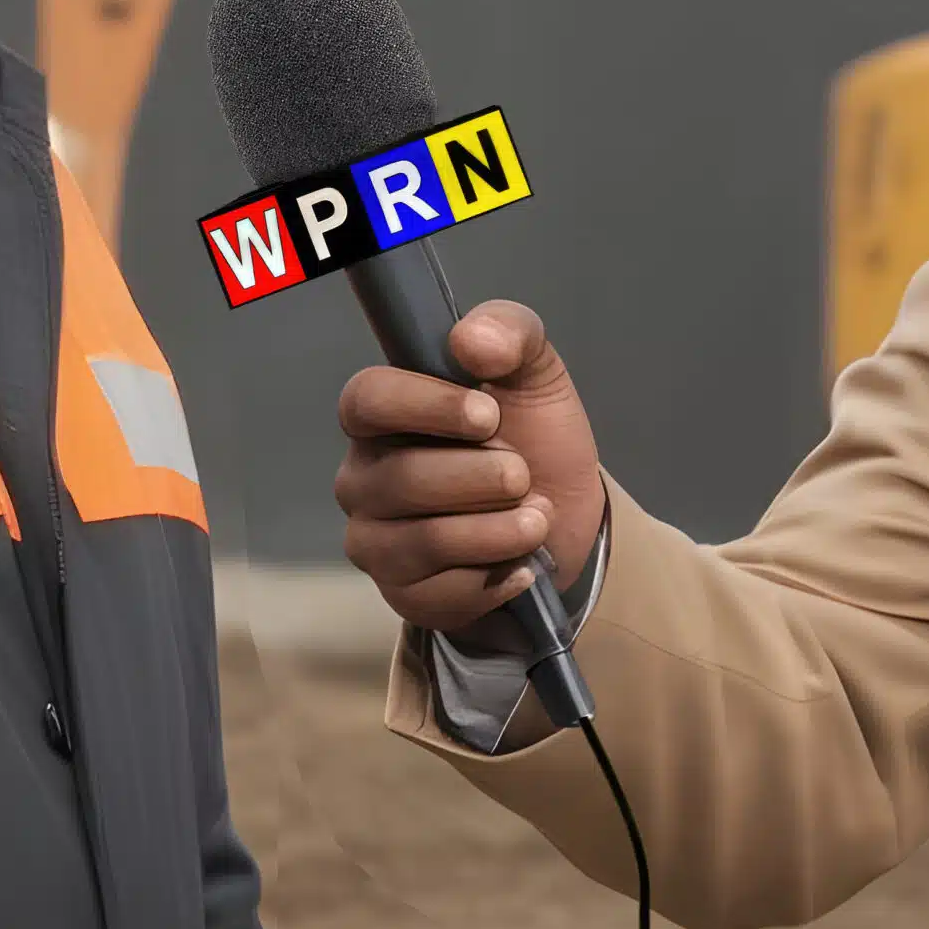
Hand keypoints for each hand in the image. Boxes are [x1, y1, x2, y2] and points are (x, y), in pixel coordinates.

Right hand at [334, 300, 608, 634]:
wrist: (565, 514)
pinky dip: (501, 576)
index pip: (366, 400)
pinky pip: (444, 593)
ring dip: (502, 529)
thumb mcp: (535, 371)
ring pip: (428, 541)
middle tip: (524, 473)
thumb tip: (470, 341)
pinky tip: (524, 564)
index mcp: (382, 415)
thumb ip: (510, 332)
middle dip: (486, 477)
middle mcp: (363, 479)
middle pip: (405, 480)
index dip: (428, 406)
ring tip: (537, 517)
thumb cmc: (533, 434)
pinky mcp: (403, 596)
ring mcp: (376, 542)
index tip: (488, 415)